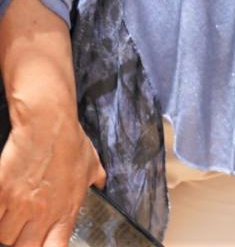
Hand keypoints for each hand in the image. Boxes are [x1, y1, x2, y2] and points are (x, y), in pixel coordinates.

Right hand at [0, 115, 104, 246]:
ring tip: (14, 212)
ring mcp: (21, 205)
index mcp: (66, 209)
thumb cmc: (70, 141)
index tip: (45, 244)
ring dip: (8, 226)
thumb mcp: (91, 162)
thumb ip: (95, 178)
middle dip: (24, 241)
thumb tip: (101, 182)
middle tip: (25, 228)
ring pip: (5, 235)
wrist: (48, 123)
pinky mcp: (2, 193)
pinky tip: (4, 203)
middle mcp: (43, 213)